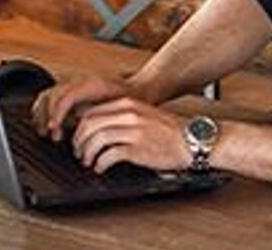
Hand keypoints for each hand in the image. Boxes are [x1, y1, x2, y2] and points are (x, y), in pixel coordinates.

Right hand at [31, 75, 127, 141]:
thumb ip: (102, 116)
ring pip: (47, 95)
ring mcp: (72, 85)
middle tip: (52, 134)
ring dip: (42, 114)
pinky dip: (44, 111)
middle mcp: (78, 81)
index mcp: (90, 84)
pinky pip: (49, 97)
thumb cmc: (129, 100)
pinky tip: (48, 125)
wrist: (135, 90)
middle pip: (52, 95)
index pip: (66, 96)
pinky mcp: (70, 91)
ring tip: (46, 131)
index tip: (54, 128)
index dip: (57, 113)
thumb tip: (87, 130)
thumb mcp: (119, 107)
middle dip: (47, 116)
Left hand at [72, 97, 192, 172]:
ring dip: (87, 153)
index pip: (92, 113)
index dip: (80, 128)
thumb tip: (101, 127)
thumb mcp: (145, 114)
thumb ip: (123, 117)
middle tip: (79, 152)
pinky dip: (100, 163)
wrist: (193, 139)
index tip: (80, 139)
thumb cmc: (172, 131)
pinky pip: (109, 156)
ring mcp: (133, 132)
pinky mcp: (137, 149)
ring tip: (88, 162)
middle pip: (90, 125)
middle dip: (79, 141)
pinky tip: (101, 167)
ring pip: (97, 140)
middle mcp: (129, 115)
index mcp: (128, 104)